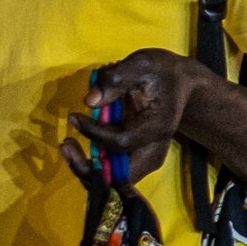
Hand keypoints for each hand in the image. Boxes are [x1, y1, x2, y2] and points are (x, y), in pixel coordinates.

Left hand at [68, 49, 209, 184]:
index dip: (95, 133)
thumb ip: (116, 79)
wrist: (180, 85)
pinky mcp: (134, 158)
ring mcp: (144, 158)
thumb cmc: (162, 73)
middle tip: (66, 145)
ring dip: (85, 168)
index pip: (122, 143)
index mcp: (157, 128)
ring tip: (67, 145)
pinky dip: (90, 163)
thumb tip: (90, 101)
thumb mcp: (141, 65)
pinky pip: (110, 171)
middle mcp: (153, 151)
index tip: (75, 117)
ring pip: (112, 180)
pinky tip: (75, 146)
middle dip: (88, 168)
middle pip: (119, 177)